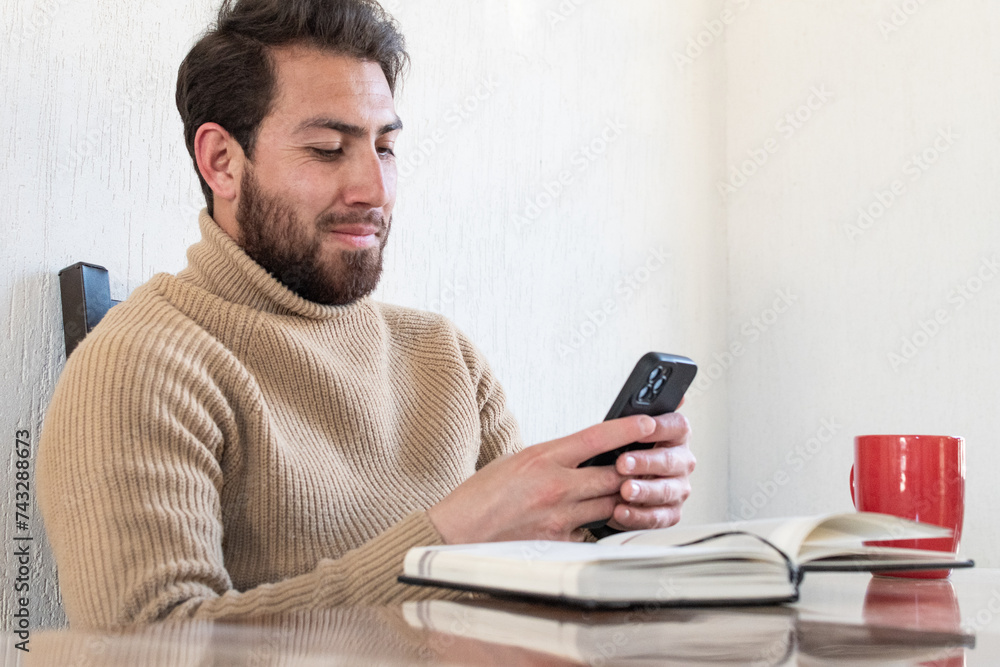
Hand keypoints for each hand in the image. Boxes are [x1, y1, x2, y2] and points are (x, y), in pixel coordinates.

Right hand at [427, 415, 662, 543]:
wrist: (458, 533)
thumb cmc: (482, 496)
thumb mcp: (517, 461)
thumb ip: (553, 457)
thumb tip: (585, 453)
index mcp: (542, 457)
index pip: (597, 437)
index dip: (629, 429)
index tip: (649, 423)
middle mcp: (555, 485)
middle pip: (613, 473)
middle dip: (633, 468)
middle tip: (649, 460)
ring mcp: (560, 516)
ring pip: (610, 503)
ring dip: (621, 497)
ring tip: (630, 489)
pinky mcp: (559, 541)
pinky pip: (592, 530)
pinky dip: (597, 524)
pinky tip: (596, 519)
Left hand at [605, 412, 694, 531]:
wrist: (608, 487)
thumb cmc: (620, 453)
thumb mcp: (624, 433)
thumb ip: (638, 416)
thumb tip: (671, 395)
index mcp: (674, 437)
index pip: (678, 426)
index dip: (662, 426)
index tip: (644, 426)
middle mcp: (680, 462)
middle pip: (672, 460)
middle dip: (646, 461)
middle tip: (623, 462)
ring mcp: (677, 489)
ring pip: (667, 490)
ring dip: (644, 490)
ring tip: (623, 490)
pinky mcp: (669, 513)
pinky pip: (659, 517)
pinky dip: (639, 515)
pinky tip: (621, 511)